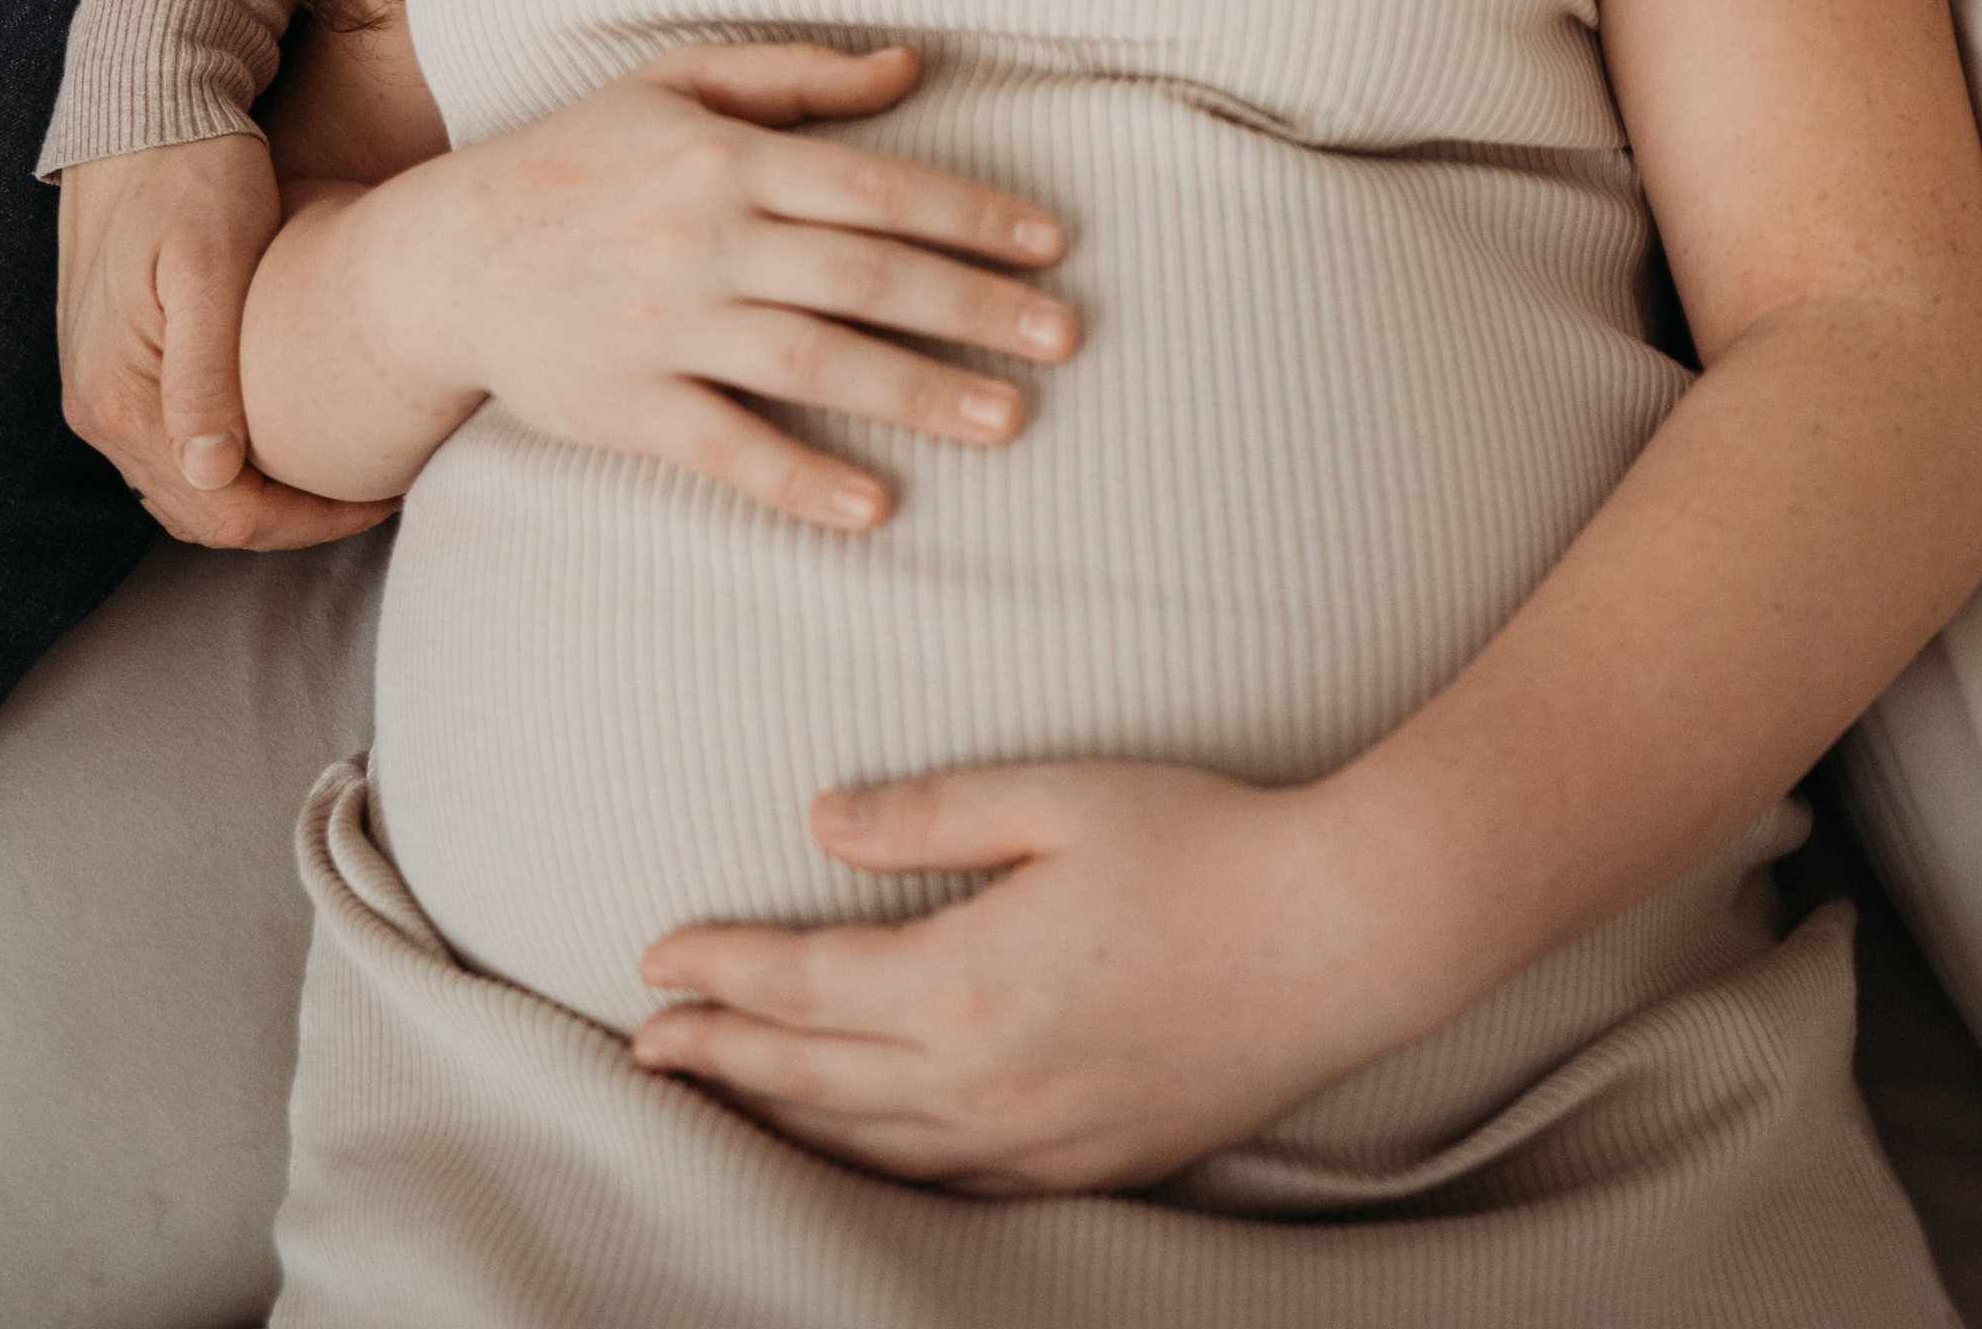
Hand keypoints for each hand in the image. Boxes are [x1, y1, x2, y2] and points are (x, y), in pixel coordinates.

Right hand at [58, 135, 396, 548]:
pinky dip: (232, 455)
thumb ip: (205, 374)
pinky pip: (175, 439)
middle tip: (376, 490)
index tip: (384, 498)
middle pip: (202, 511)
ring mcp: (103, 386)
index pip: (220, 513)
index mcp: (119, 399)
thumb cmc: (192, 170)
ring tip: (342, 465)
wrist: (144, 104)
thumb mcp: (209, 264)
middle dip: (290, 515)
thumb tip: (213, 475)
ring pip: (187, 482)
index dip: (306, 522)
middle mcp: (98, 408)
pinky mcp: (118, 357)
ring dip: (260, 492)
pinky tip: (289, 426)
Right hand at [365, 42, 1077, 532]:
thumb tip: (914, 64)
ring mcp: (666, 327)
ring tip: (1009, 420)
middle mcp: (704, 238)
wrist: (446, 256)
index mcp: (727, 156)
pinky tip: (874, 505)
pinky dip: (799, 479)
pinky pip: (726, 449)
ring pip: (813, 362)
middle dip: (974, 307)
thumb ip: (800, 74)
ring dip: (916, 393)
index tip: (1052, 244)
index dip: (972, 213)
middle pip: (864, 276)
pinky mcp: (628, 407)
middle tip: (1067, 337)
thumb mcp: (678, 81)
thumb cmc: (581, 157)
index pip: (876, 186)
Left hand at [634, 759, 1408, 1194]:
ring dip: (777, 1121)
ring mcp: (1037, 1137)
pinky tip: (846, 1154)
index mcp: (969, 980)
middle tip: (643, 1047)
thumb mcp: (1060, 796)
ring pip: (867, 1147)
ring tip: (713, 1099)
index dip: (720, 970)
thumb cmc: (1204, 844)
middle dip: (721, 1057)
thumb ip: (930, 815)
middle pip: (814, 1077)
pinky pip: (945, 1185)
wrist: (1338, 939)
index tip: (653, 956)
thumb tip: (817, 820)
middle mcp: (985, 1080)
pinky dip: (870, 1169)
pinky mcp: (1087, 1164)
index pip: (804, 983)